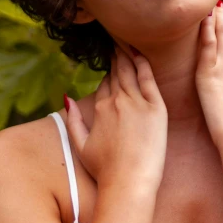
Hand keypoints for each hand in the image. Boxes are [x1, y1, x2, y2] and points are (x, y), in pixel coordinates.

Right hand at [64, 46, 167, 190]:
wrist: (128, 182)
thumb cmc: (106, 171)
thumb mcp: (80, 146)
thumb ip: (73, 121)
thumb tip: (67, 98)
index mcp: (100, 109)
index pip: (106, 83)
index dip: (110, 73)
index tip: (113, 61)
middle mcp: (116, 101)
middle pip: (117, 72)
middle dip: (117, 56)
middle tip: (119, 41)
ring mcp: (136, 103)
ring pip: (130, 71)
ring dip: (128, 54)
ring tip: (128, 41)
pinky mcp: (155, 108)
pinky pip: (148, 78)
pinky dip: (143, 63)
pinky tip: (140, 52)